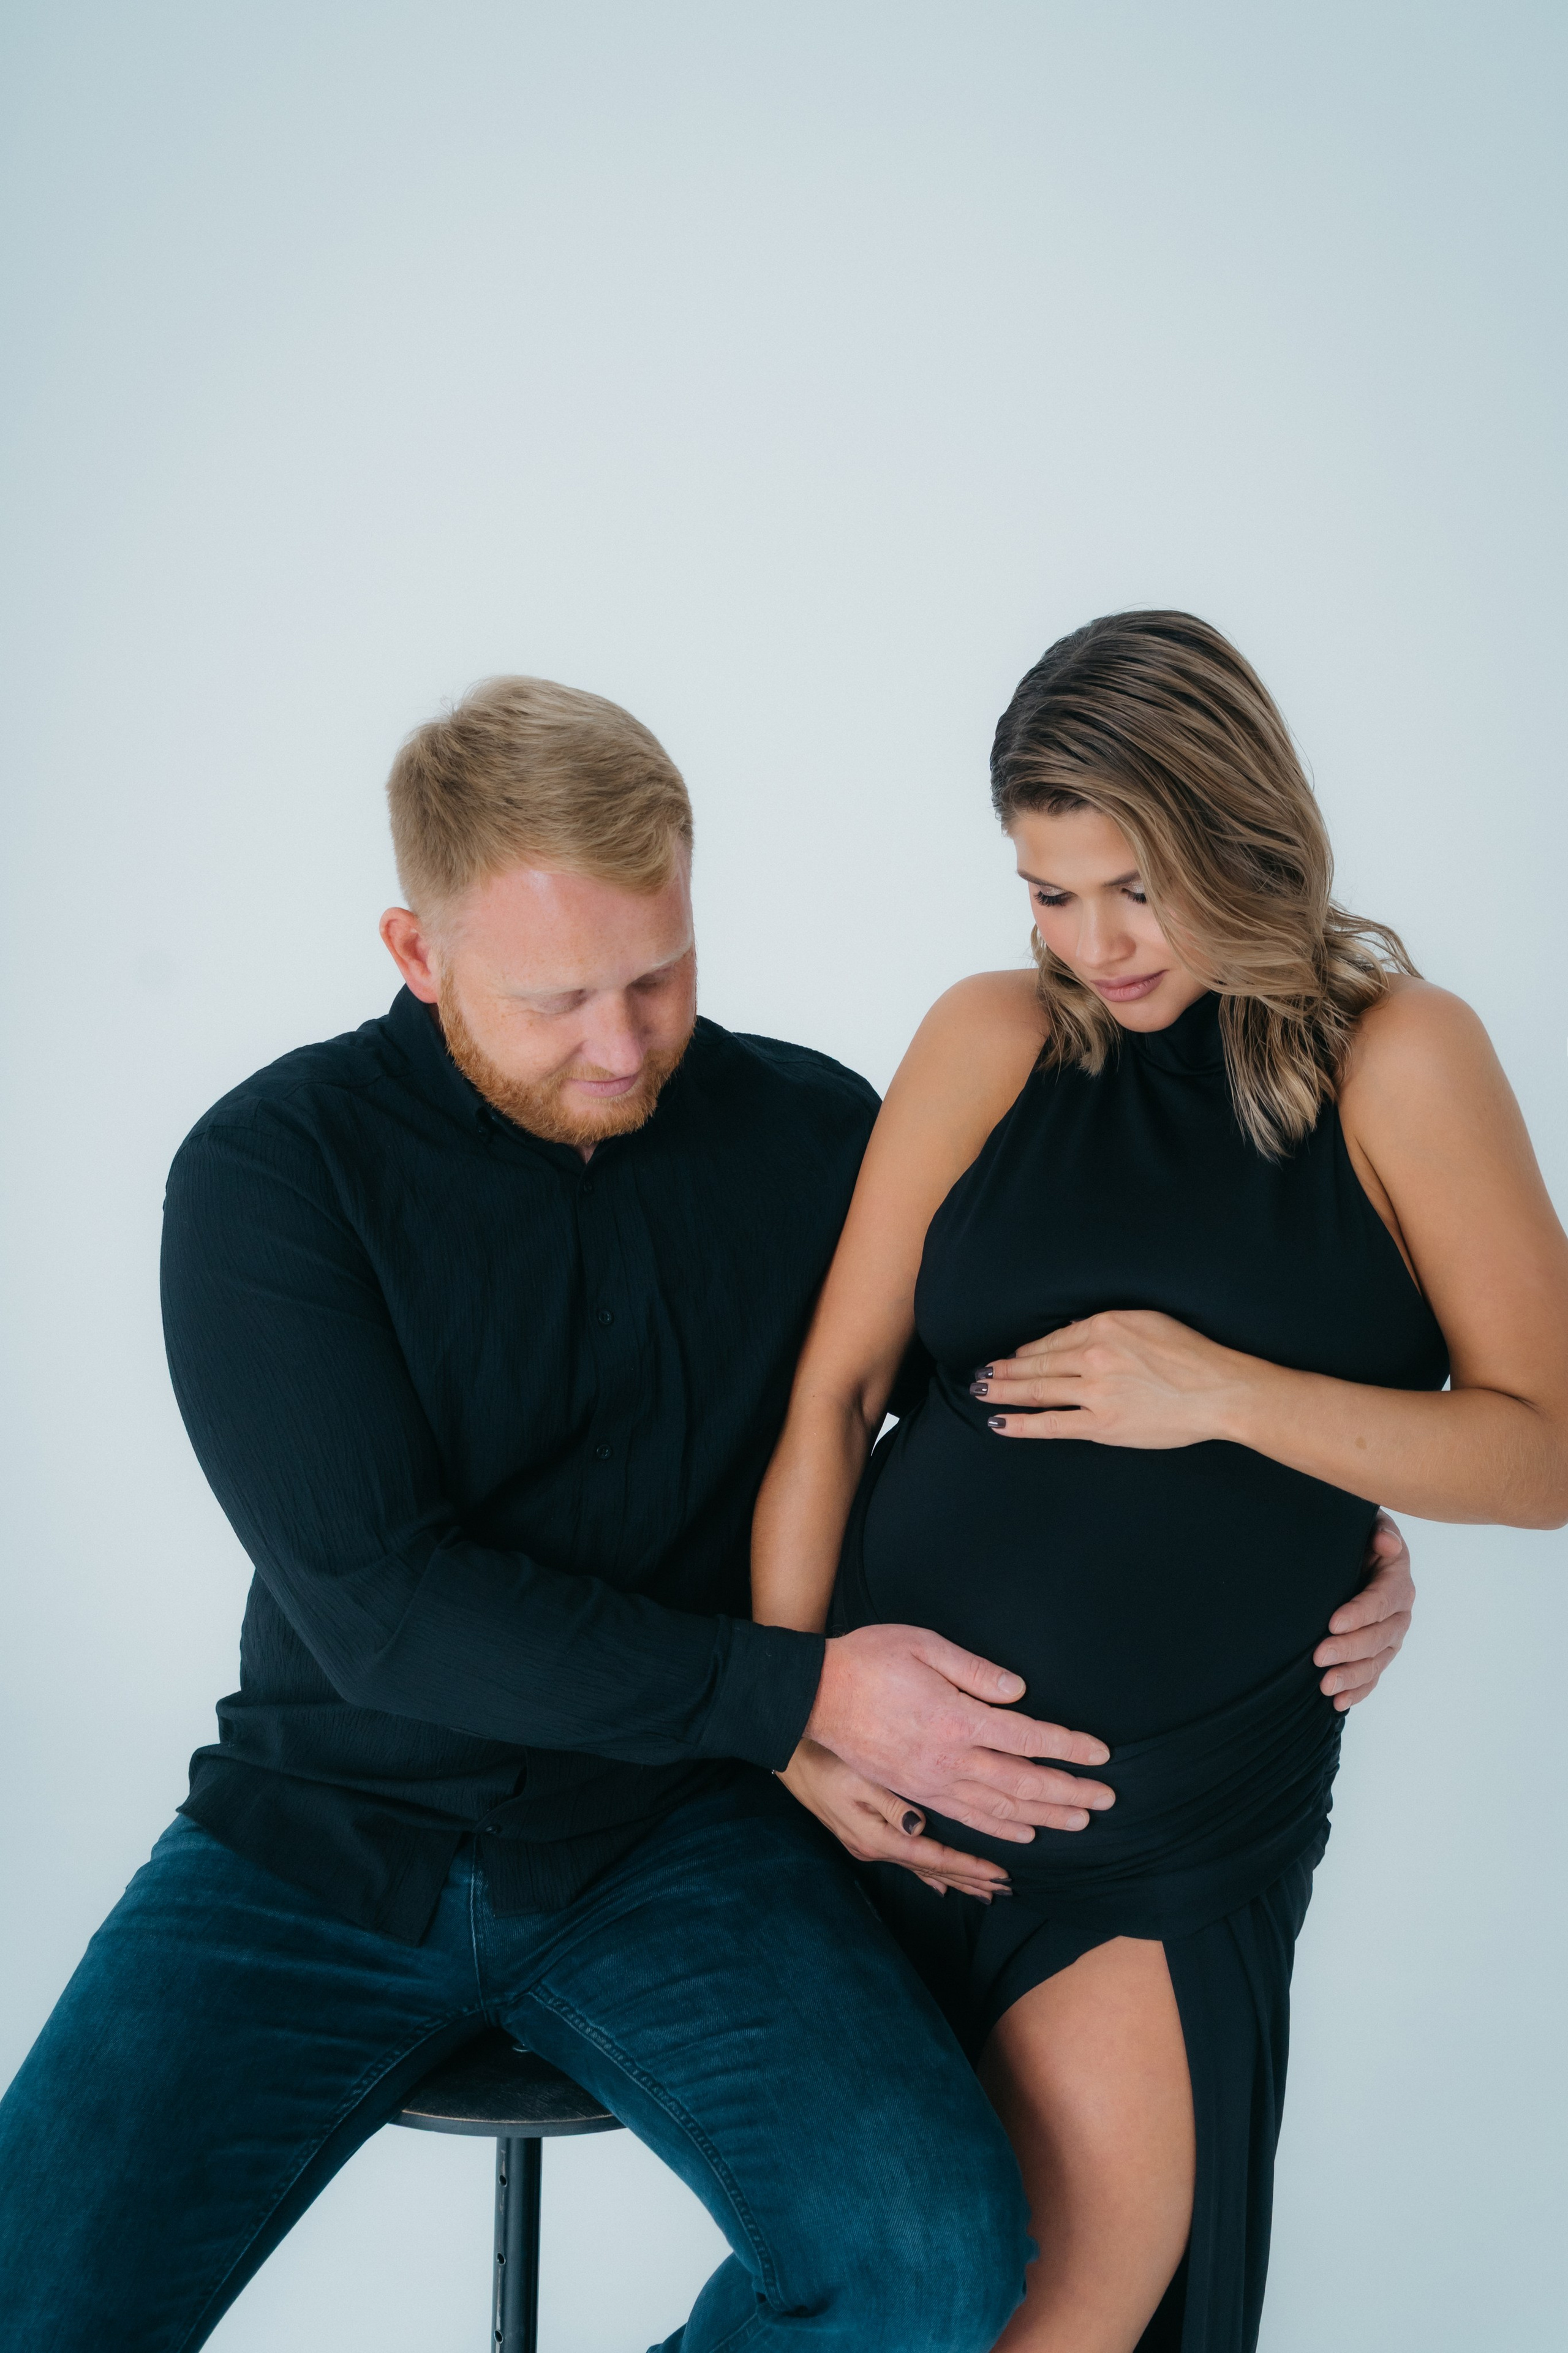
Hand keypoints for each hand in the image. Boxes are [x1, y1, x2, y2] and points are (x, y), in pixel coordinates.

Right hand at [778, 1740, 1011, 1898]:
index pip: (934, 1858)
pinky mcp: (864, 1834)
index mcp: (877, 1836)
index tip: (1001, 1875)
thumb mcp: (858, 1777)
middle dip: (970, 1880)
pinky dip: (929, 1870)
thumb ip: (889, 1803)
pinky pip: (907, 1859)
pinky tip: (940, 1882)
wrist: (790, 1759)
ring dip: (954, 1878)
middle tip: (1005, 1891)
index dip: (969, 1867)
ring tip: (983, 1892)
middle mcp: (874, 1848)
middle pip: (932, 1870)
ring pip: (922, 1867)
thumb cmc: (825, 1760)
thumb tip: (918, 1828)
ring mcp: (867, 1844)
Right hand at [805, 1621, 1114, 1841]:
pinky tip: (1025, 1834)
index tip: (1102, 1753)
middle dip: (1070, 1791)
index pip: (1028, 1738)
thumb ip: (975, 1671)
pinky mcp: (915, 1792)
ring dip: (1045, 1816)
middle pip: (1023, 1783)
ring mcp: (931, 1782)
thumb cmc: (869, 1660)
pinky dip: (1001, 1829)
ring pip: (1000, 1809)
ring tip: (1080, 1820)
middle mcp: (949, 1759)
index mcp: (956, 1718)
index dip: (1069, 1747)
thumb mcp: (923, 1645)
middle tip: (1107, 1799)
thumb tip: (1019, 1692)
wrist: (815, 1695)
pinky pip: (967, 1818)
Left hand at [971, 1309, 1254, 1447]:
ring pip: (1038, 1390)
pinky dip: (1022, 1424)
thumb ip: (1108, 1325)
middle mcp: (1093, 1356)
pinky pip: (1052, 1424)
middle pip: (1038, 1364)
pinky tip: (999, 1423)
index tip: (1012, 1356)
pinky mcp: (1102, 1423)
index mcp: (1104, 1326)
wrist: (1219, 1390)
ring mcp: (1095, 1391)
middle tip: (980, 1372)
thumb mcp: (1148, 1321)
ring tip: (981, 1391)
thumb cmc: (1191, 1355)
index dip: (1027, 1350)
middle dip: (1005, 1369)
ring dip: (1004, 1391)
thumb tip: (1072, 1332)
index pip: (1053, 1340)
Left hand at [1315, 1510, 1414, 1711]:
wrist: (1351, 1552)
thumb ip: (1378, 1529)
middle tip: (1319, 1656)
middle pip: (1380, 1636)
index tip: (1332, 1623)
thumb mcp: (1366, 1523)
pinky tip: (1338, 1702)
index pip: (1382, 1600)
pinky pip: (1373, 1676)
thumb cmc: (1355, 1535)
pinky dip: (1357, 1691)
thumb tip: (1387, 1543)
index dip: (1360, 1613)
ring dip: (1352, 1676)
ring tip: (1325, 1686)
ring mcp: (1391, 1635)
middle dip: (1350, 1649)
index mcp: (1397, 1578)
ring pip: (1377, 1661)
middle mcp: (1399, 1610)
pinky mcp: (1380, 1652)